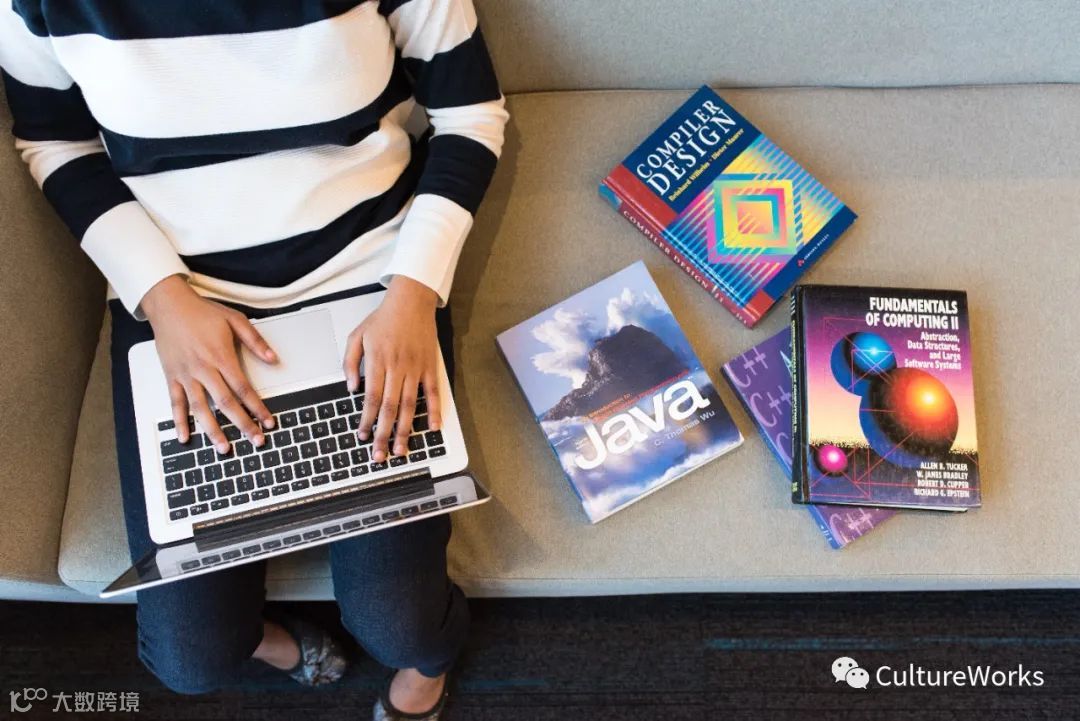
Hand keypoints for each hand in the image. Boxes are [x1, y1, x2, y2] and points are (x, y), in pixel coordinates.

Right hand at [141, 275, 276, 452]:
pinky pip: (175, 402)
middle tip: (255, 440)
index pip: (243, 389)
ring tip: (224, 448)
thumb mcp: (235, 320)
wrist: (169, 304)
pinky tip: (185, 437)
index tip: (268, 421)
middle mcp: (203, 369)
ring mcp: (185, 375)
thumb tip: (274, 359)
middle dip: (242, 424)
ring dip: (212, 430)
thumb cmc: (202, 312)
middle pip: (225, 403)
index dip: (257, 407)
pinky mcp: (171, 376)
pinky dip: (179, 421)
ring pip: (200, 408)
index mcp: (221, 356)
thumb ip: (256, 342)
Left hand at [343, 276, 442, 461]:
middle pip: (389, 408)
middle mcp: (398, 368)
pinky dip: (434, 411)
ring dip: (405, 429)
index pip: (371, 398)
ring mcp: (416, 369)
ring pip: (410, 405)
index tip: (362, 436)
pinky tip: (432, 428)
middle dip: (384, 434)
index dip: (366, 420)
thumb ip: (350, 362)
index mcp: (378, 362)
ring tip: (401, 449)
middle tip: (380, 455)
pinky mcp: (430, 367)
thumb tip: (351, 388)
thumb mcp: (357, 336)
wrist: (411, 301)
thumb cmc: (383, 319)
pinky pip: (433, 393)